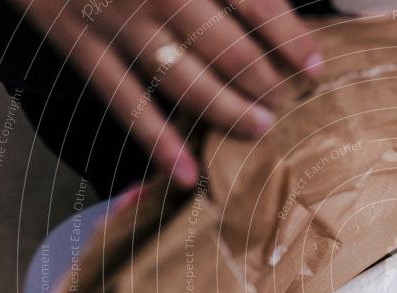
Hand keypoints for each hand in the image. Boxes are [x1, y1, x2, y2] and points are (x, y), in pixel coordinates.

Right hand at [14, 0, 321, 187]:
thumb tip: (264, 10)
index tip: (315, 67)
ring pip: (186, 82)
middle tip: (288, 105)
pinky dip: (158, 142)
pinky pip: (126, 103)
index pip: (256, 5)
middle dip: (266, 84)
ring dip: (228, 112)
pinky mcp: (81, 47)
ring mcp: (117, 24)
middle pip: (229, 52)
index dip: (291, 40)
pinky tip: (188, 173)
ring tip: (259, 130)